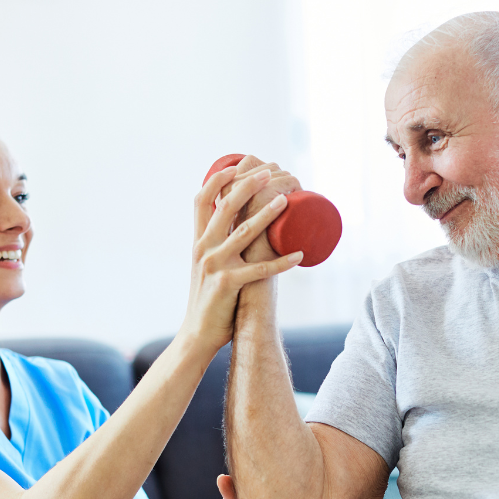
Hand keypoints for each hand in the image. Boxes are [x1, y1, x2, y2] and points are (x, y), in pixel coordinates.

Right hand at [181, 166, 303, 354]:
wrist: (198, 334)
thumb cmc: (209, 299)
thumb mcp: (206, 266)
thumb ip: (217, 247)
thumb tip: (238, 227)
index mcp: (198, 241)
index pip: (201, 200)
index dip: (219, 179)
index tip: (238, 165)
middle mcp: (203, 248)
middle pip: (223, 207)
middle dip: (247, 186)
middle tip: (269, 173)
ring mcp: (214, 265)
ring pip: (243, 232)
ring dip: (267, 214)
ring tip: (286, 200)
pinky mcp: (228, 284)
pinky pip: (261, 270)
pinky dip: (283, 262)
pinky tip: (300, 256)